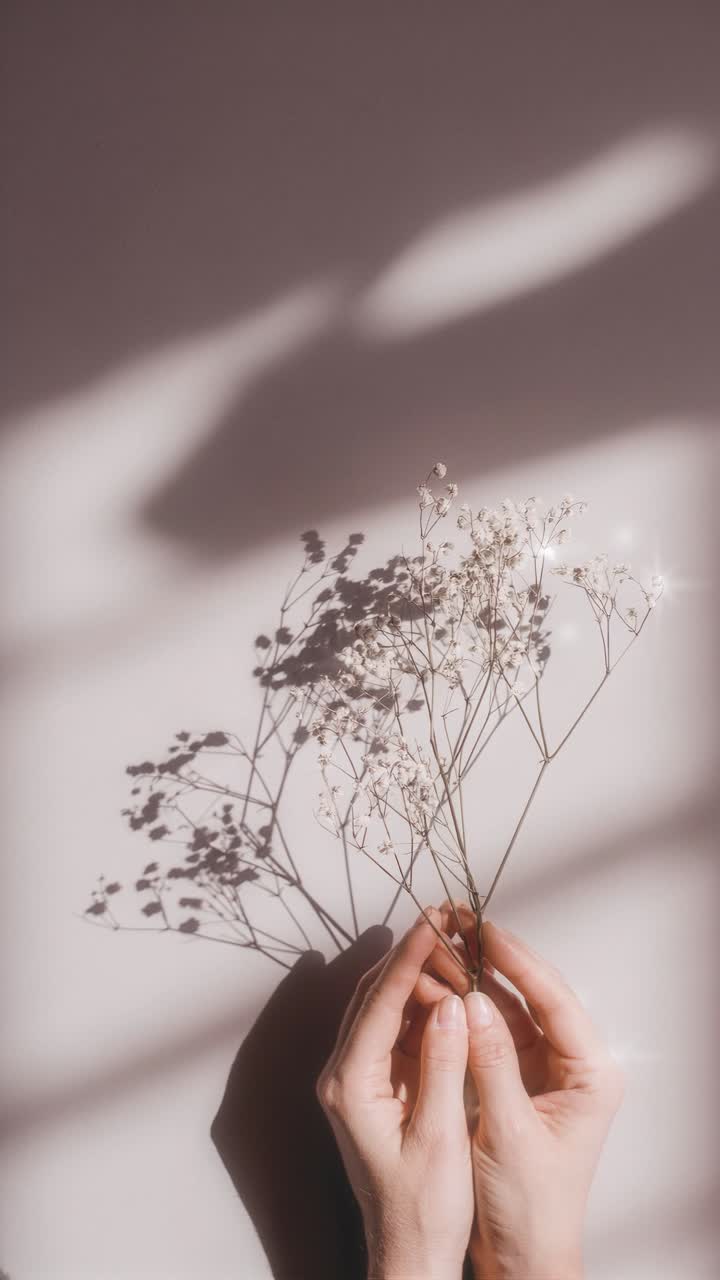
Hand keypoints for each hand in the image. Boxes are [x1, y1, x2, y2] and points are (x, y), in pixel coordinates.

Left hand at [317, 909, 473, 1279]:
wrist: (409, 1254)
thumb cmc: (423, 1209)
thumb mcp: (440, 1136)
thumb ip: (444, 1065)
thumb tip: (451, 1003)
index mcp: (350, 1085)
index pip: (379, 1002)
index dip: (409, 957)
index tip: (435, 921)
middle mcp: (342, 1076)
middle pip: (372, 994)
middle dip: (408, 953)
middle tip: (445, 917)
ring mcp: (355, 1080)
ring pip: (380, 1006)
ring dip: (414, 974)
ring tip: (451, 941)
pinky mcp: (373, 1087)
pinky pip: (392, 1029)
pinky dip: (417, 1003)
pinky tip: (446, 987)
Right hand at [418, 908, 624, 1279]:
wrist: (523, 1257)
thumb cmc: (529, 1208)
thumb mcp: (507, 1133)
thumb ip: (491, 1063)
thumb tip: (471, 1001)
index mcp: (592, 1075)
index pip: (556, 1001)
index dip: (518, 962)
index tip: (485, 930)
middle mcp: (574, 1064)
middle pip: (534, 996)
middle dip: (495, 960)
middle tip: (459, 923)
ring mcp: (546, 1070)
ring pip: (510, 1009)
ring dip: (477, 979)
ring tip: (444, 944)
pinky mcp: (519, 1079)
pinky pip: (494, 1032)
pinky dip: (469, 1010)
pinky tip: (442, 987)